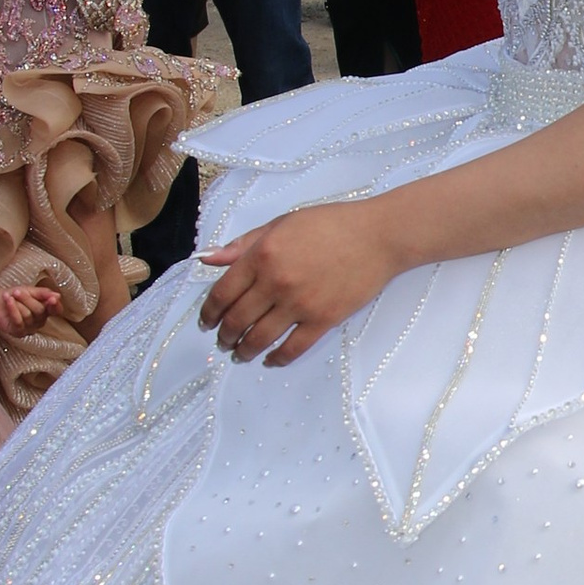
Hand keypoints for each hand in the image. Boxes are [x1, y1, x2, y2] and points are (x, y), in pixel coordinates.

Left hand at [0, 279, 62, 336]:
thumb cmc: (14, 295)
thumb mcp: (29, 290)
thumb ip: (43, 293)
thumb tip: (57, 296)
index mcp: (45, 310)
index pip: (56, 311)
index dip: (55, 306)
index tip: (52, 299)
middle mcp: (39, 321)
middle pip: (40, 310)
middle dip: (27, 299)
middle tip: (17, 291)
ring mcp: (29, 328)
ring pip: (28, 315)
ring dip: (18, 303)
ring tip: (8, 296)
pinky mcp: (18, 332)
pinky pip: (18, 321)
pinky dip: (13, 309)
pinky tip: (8, 300)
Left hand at [198, 199, 409, 364]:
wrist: (378, 236)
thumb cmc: (330, 224)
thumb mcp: (281, 224)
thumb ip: (244, 244)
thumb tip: (208, 260)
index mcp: (261, 255)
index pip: (222, 293)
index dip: (208, 313)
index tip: (205, 323)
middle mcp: (276, 281)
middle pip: (237, 320)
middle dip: (224, 336)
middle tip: (222, 342)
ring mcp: (300, 303)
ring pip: (260, 338)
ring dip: (244, 350)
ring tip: (240, 354)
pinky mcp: (323, 320)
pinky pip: (293, 348)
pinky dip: (277, 359)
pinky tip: (270, 360)